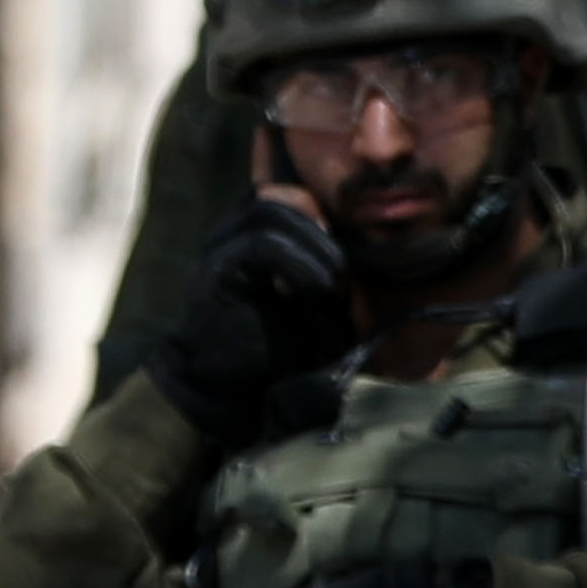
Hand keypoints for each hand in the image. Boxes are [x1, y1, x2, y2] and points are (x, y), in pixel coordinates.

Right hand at [143, 196, 362, 435]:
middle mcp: (229, 235)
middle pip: (280, 196)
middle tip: (345, 280)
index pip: (287, 196)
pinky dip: (301, 267)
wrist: (227, 391)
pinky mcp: (216, 272)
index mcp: (249, 238)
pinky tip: (319, 296)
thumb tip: (370, 249)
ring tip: (334, 291)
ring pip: (271, 211)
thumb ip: (330, 273)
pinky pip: (262, 245)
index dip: (322, 215)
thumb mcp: (314, 305)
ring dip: (316, 249)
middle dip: (324, 232)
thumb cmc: (276, 351)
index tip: (349, 259)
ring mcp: (218, 249)